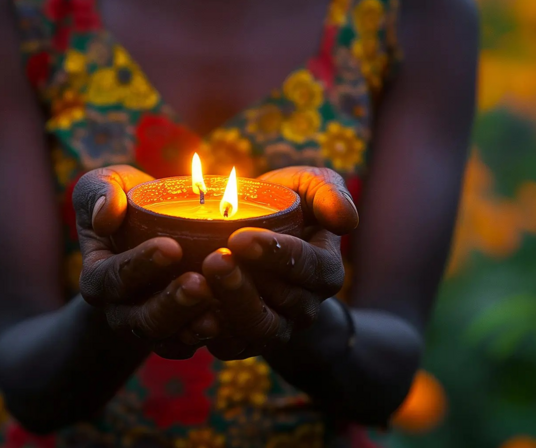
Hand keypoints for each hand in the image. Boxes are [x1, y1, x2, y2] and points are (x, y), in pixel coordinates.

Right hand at [73, 165, 220, 358]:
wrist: (146, 236)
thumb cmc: (126, 203)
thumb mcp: (107, 185)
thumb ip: (99, 191)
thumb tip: (106, 214)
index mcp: (98, 276)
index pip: (113, 277)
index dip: (140, 265)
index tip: (171, 247)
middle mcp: (120, 309)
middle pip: (141, 318)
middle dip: (171, 304)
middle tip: (199, 284)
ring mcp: (150, 326)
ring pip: (167, 340)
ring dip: (192, 327)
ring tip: (218, 312)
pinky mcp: (176, 336)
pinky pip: (189, 347)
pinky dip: (207, 339)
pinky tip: (230, 322)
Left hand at [201, 167, 358, 359]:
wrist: (255, 242)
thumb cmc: (284, 206)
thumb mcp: (309, 188)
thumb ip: (328, 192)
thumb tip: (347, 220)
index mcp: (324, 270)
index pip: (308, 266)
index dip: (276, 254)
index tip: (240, 238)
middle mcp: (305, 306)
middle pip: (281, 302)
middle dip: (245, 283)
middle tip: (213, 260)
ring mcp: (276, 328)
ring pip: (257, 329)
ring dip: (228, 307)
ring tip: (197, 283)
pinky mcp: (244, 343)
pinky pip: (230, 347)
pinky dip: (209, 334)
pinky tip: (187, 314)